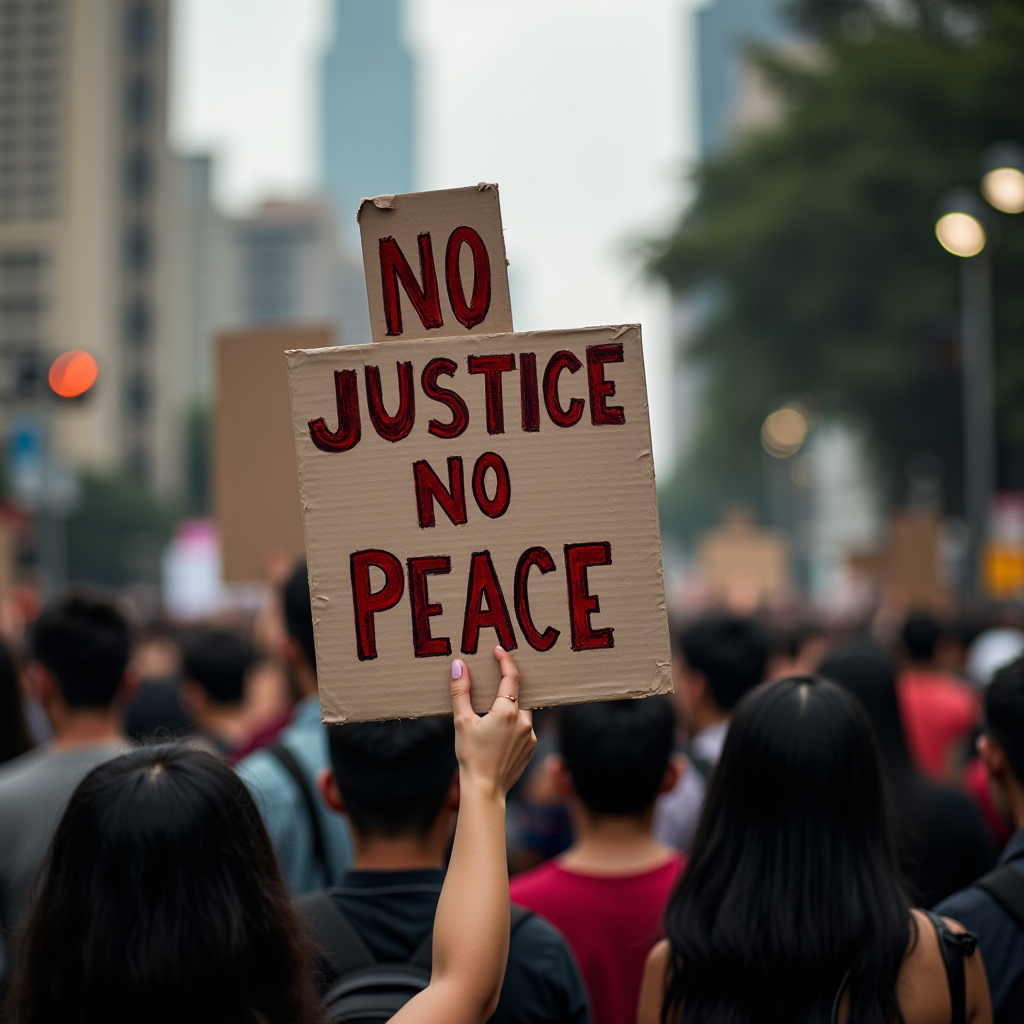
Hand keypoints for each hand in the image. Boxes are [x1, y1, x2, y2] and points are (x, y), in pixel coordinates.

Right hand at [450, 646, 535, 799]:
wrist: (485, 789)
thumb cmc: (471, 755)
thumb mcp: (462, 721)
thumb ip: (461, 692)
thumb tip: (459, 665)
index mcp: (507, 711)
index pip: (511, 676)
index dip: (505, 660)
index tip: (499, 650)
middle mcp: (524, 721)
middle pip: (517, 694)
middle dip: (506, 687)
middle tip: (493, 682)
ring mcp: (530, 735)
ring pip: (522, 711)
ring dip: (510, 708)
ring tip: (492, 713)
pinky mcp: (531, 747)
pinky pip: (525, 728)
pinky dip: (514, 724)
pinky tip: (498, 733)